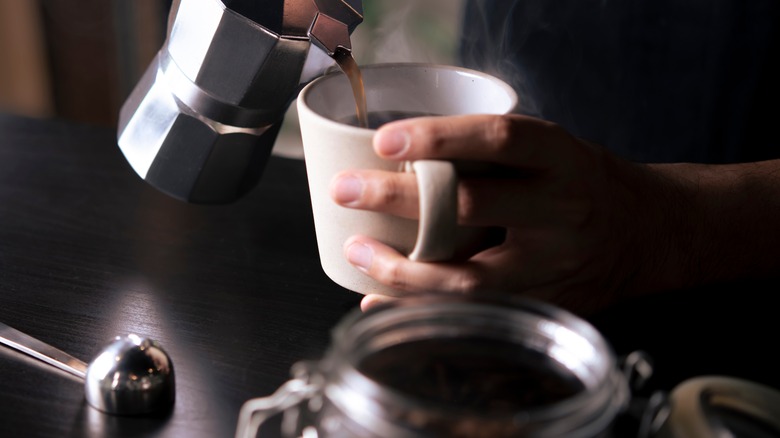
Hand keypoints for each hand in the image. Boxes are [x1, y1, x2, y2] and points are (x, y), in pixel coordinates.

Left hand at [329, 114, 688, 313]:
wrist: (647, 235)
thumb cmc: (583, 183)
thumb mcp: (553, 151)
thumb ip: (494, 153)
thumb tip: (401, 156)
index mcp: (563, 160)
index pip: (500, 139)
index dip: (440, 138)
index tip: (385, 141)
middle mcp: (561, 212)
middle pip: (473, 207)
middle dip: (398, 200)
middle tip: (346, 190)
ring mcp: (553, 266)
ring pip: (468, 277)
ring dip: (401, 268)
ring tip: (356, 251)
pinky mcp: (544, 305)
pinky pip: (473, 313)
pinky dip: (420, 306)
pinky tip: (379, 298)